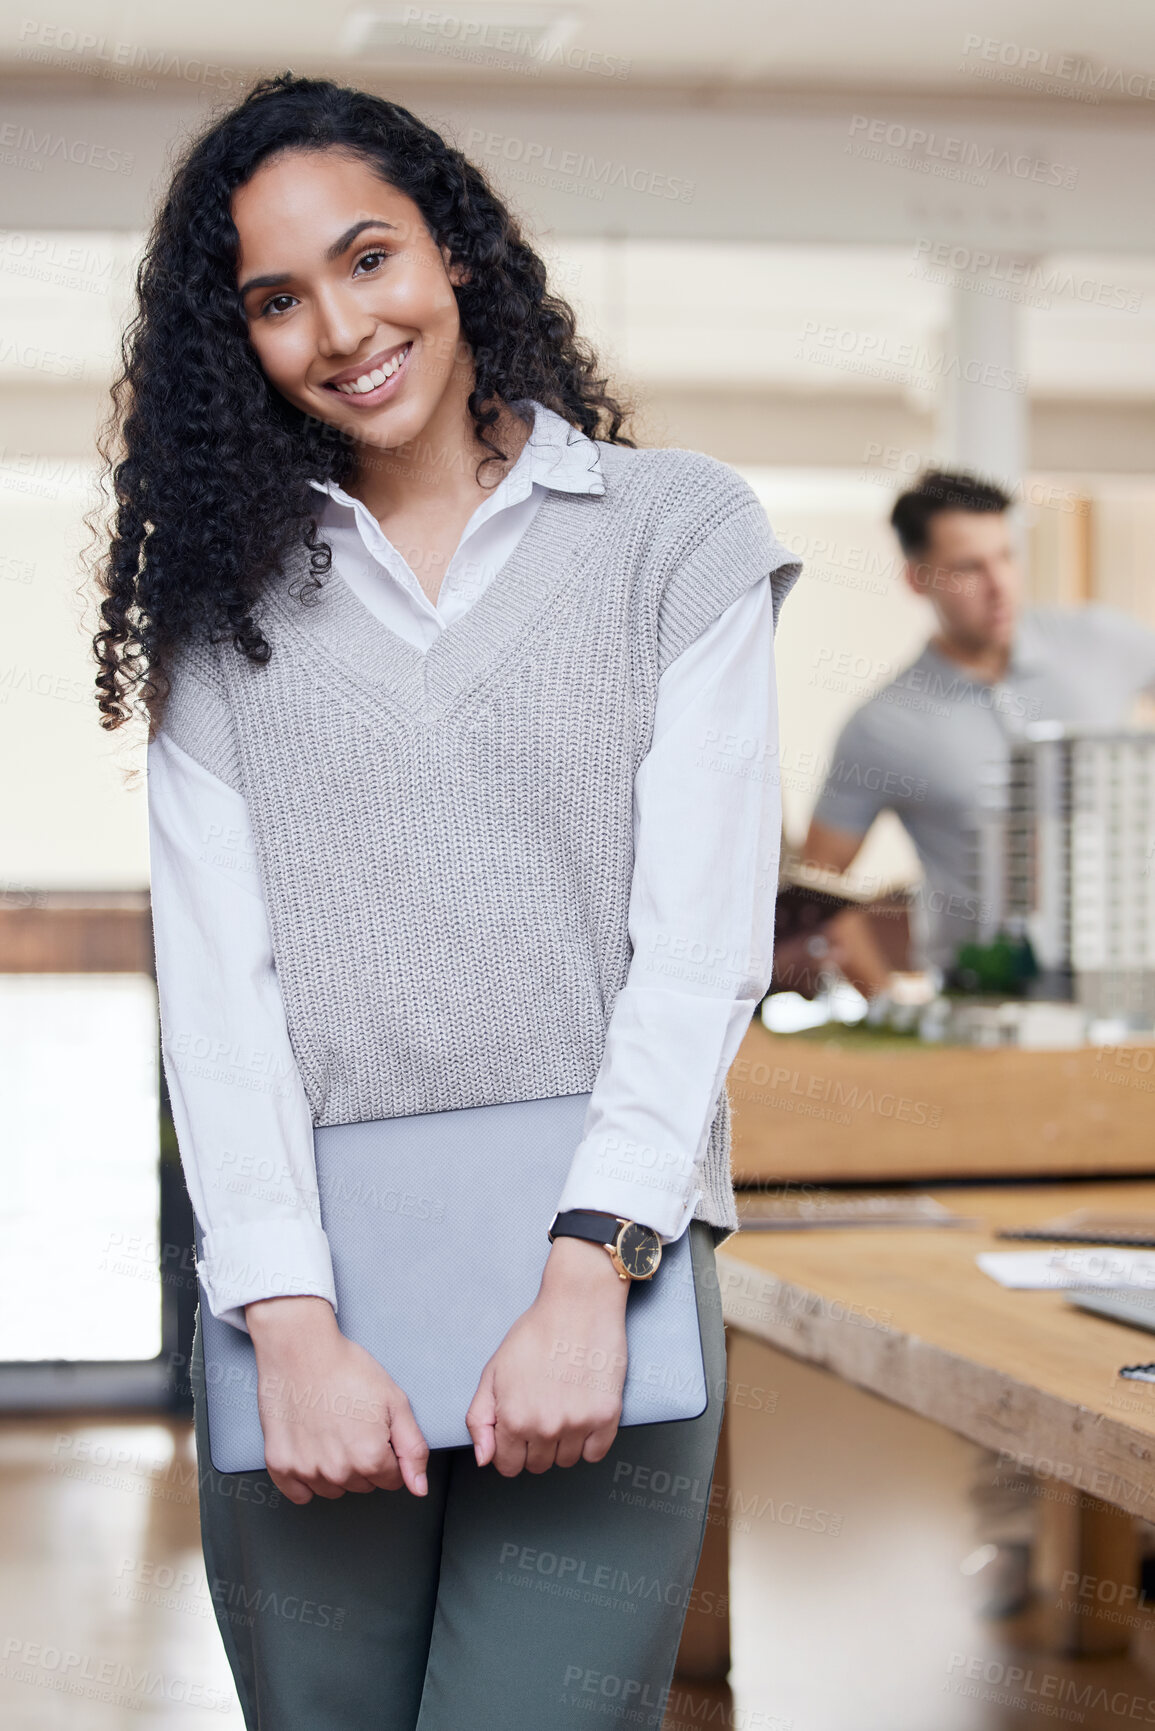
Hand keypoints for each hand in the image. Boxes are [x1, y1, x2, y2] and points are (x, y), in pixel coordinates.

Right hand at [244, 1295, 429, 1505]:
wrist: (301, 1350)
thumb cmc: (346, 1369)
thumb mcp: (395, 1401)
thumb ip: (413, 1449)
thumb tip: (419, 1488)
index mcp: (370, 1457)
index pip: (391, 1480)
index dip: (387, 1453)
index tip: (375, 1429)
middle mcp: (338, 1472)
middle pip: (362, 1485)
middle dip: (363, 1460)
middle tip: (352, 1423)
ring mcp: (306, 1471)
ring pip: (333, 1490)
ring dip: (335, 1469)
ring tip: (331, 1430)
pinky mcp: (279, 1466)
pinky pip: (299, 1494)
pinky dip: (305, 1478)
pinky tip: (310, 1448)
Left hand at [466, 1234, 629, 1476]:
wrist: (578, 1305)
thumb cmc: (536, 1332)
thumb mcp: (493, 1371)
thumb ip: (480, 1418)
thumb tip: (483, 1458)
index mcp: (514, 1419)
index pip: (508, 1466)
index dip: (510, 1449)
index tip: (518, 1431)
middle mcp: (546, 1427)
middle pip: (537, 1466)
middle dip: (535, 1445)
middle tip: (541, 1410)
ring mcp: (578, 1424)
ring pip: (566, 1461)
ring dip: (562, 1443)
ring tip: (562, 1406)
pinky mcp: (607, 1417)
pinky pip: (595, 1454)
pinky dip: (589, 1441)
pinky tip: (582, 1413)